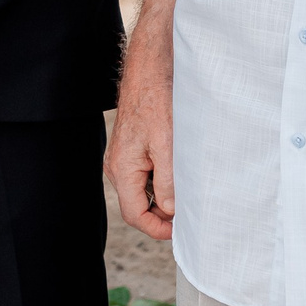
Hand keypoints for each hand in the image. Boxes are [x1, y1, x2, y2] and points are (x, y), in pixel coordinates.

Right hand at [106, 79, 173, 240]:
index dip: (156, 229)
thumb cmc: (156, 104)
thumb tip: (170, 211)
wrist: (149, 73)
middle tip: (188, 213)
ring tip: (186, 192)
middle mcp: (116, 167)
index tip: (179, 231)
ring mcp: (121, 159)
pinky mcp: (130, 151)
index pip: (134, 215)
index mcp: (122, 169)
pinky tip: (177, 173)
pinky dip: (160, 182)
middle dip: (161, 215)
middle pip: (136, 206)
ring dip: (162, 198)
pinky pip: (143, 177)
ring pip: (141, 192)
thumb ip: (168, 182)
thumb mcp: (167, 147)